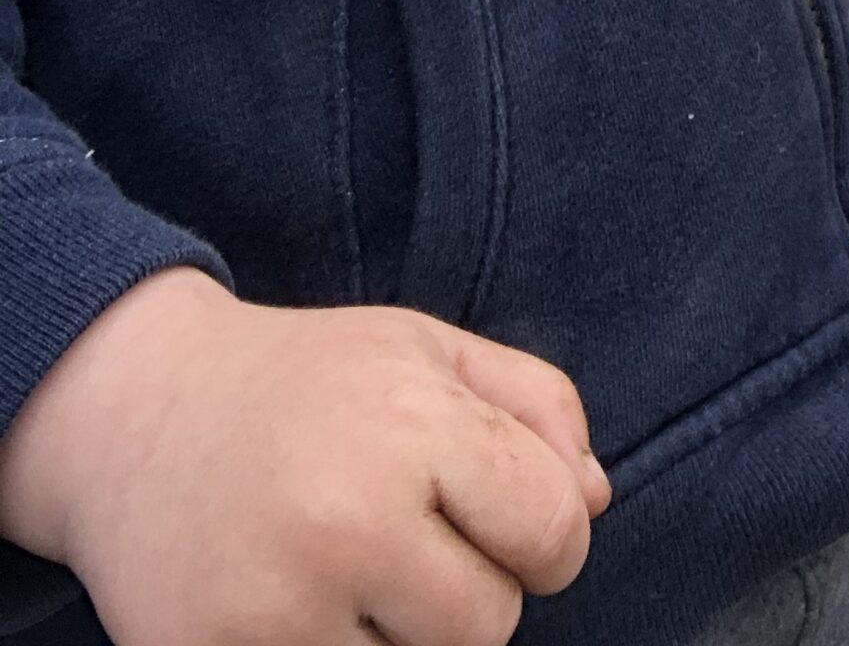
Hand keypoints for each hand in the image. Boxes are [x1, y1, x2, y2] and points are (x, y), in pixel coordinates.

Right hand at [0, 267, 611, 645]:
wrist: (134, 414)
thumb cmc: (306, 382)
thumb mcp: (429, 350)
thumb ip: (536, 408)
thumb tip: (594, 500)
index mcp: (408, 427)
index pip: (553, 530)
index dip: (546, 531)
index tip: (497, 514)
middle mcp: (344, 523)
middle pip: (491, 625)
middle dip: (467, 589)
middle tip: (402, 537)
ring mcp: (274, 613)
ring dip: (401, 638)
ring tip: (346, 568)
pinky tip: (302, 605)